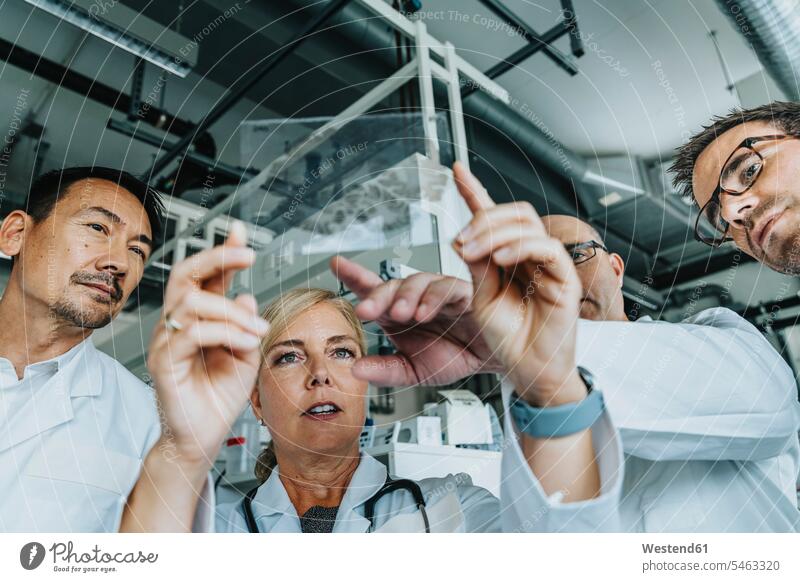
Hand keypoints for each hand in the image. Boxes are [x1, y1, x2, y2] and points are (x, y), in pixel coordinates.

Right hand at [147, 222, 267, 465]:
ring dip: (233, 311)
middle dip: (217, 258)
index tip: (241, 232)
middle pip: (186, 273)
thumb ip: (247, 323)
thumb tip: (246, 294)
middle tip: (248, 257)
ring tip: (257, 330)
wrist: (204, 435)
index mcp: (199, 316)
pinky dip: (225, 333)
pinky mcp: (164, 361)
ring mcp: (167, 339)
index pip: (206, 275)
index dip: (222, 251)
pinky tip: (245, 343)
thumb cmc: (221, 395)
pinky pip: (192, 333)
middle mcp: (178, 322)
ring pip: (193, 301)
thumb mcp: (247, 354)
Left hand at [330, 255, 502, 385]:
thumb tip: (355, 369)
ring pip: (417, 281)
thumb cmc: (453, 357)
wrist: (488, 360)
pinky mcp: (463, 293)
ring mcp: (438, 293)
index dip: (354, 277)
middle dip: (376, 296)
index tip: (336, 264)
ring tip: (399, 315)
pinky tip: (424, 312)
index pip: (372, 292)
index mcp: (398, 314)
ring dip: (405, 297)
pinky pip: (447, 287)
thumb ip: (384, 370)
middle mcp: (415, 299)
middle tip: (365, 311)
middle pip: (390, 286)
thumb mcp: (413, 371)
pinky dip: (434, 298)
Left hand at [451, 162, 584, 405]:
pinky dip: (521, 247)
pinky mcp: (564, 279)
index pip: (493, 216)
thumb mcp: (481, 299)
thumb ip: (477, 267)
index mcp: (508, 258)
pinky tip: (501, 259)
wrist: (527, 371)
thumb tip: (464, 237)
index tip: (456, 170)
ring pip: (528, 224)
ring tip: (472, 251)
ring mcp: (549, 265)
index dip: (474, 190)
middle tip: (460, 240)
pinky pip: (547, 248)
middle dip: (482, 218)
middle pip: (514, 214)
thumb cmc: (508, 341)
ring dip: (494, 231)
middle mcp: (529, 257)